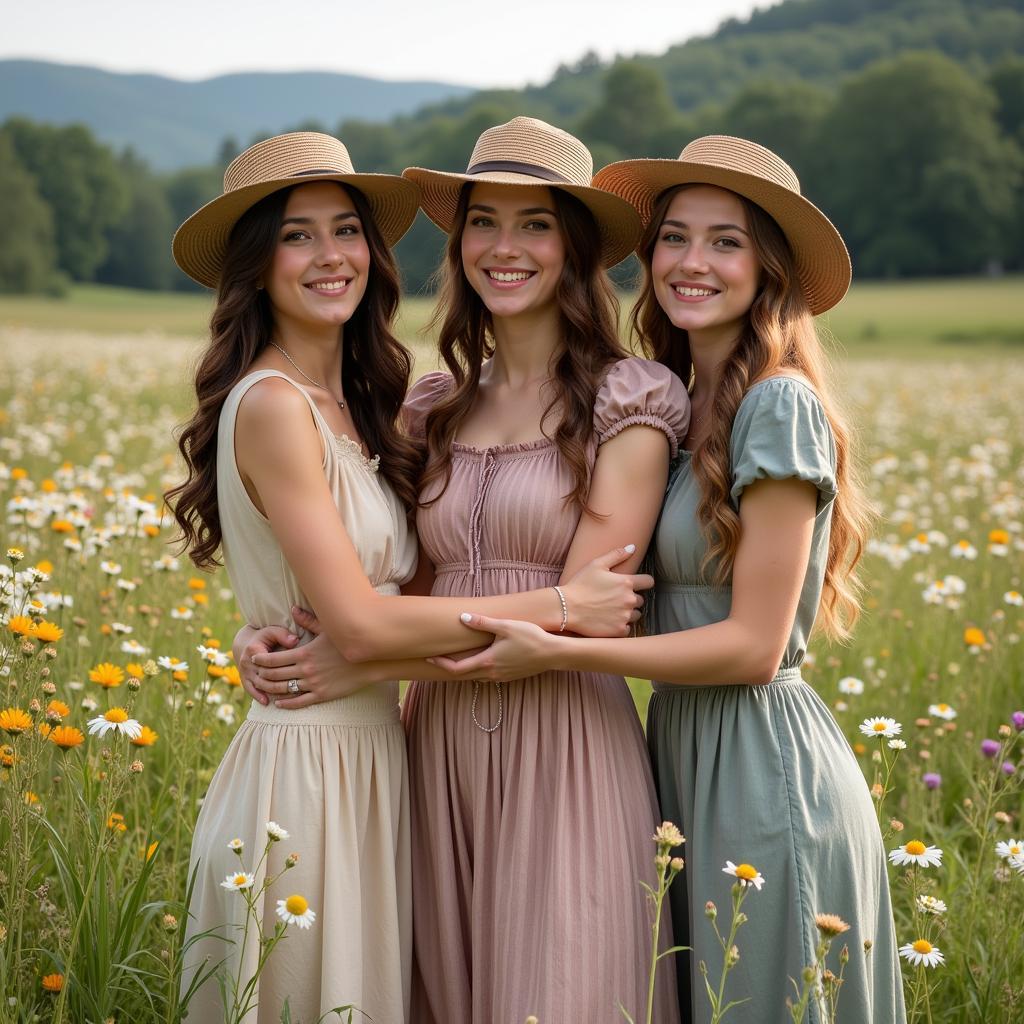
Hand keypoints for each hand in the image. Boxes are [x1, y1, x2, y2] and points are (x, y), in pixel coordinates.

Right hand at [234, 622, 298, 705]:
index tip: (299, 671)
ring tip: (289, 695)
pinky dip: (258, 696)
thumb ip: (283, 635)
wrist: (247, 643)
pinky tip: (267, 702)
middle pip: (265, 675)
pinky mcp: (244, 680)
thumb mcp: (273, 631)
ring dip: (273, 691)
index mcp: (254, 650)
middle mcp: (247, 662)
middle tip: (299, 687)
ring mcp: (244, 672)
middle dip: (281, 681)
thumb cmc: (265, 637)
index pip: (269, 661)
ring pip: (260, 684)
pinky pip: (251, 690)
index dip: (284, 667)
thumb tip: (295, 641)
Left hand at [247, 606, 376, 707]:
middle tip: (254, 674)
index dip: (260, 660)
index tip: (253, 659)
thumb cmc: (347, 643)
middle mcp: (305, 670)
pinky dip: (286, 704)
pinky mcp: (322, 695)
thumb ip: (308, 620)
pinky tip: (278, 703)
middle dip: (261, 675)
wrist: (368, 662)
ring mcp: (313, 684)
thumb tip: (293, 609)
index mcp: (304, 653)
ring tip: (262, 687)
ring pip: (284, 689)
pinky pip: (298, 702)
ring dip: (269, 689)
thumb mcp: (328, 629)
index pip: (273, 659)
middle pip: (274, 675)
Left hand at [428, 613, 563, 681]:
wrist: (553, 653)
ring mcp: (502, 677)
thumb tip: (462, 617)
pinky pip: (487, 677)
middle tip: (435, 660)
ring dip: (464, 670)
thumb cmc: (531, 638)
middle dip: (448, 668)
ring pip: (476, 677)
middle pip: (463, 676)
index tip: (429, 658)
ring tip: (455, 660)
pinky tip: (479, 661)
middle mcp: (492, 673)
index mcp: (487, 662)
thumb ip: (482, 622)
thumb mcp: (505, 626)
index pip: (456, 669)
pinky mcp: (510, 676)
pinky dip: (477, 670)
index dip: (441, 664)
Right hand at [561, 545, 652, 636]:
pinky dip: (620, 625)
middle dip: (631, 599)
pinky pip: (627, 628)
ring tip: (611, 611)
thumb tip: (633, 547)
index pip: (648, 582)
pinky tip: (608, 621)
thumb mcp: (596, 564)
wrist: (566, 608)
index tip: (638, 585)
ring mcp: (624, 616)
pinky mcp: (618, 630)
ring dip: (627, 613)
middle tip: (615, 599)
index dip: (644, 582)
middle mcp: (629, 600)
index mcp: (626, 582)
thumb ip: (616, 555)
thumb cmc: (580, 584)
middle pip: (641, 600)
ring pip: (635, 615)